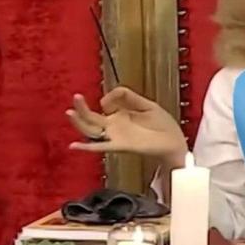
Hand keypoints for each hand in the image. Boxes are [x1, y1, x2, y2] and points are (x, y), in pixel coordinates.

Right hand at [66, 86, 187, 159]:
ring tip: (70, 112)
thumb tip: (105, 100)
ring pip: (92, 131)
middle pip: (91, 118)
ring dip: (79, 123)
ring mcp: (116, 136)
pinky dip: (87, 147)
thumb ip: (127, 97)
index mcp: (121, 116)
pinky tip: (74, 145)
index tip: (111, 98)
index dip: (106, 99)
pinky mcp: (121, 145)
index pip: (103, 107)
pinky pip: (100, 147)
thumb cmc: (162, 125)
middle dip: (81, 108)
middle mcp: (115, 127)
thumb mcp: (145, 104)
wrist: (175, 141)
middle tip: (75, 97)